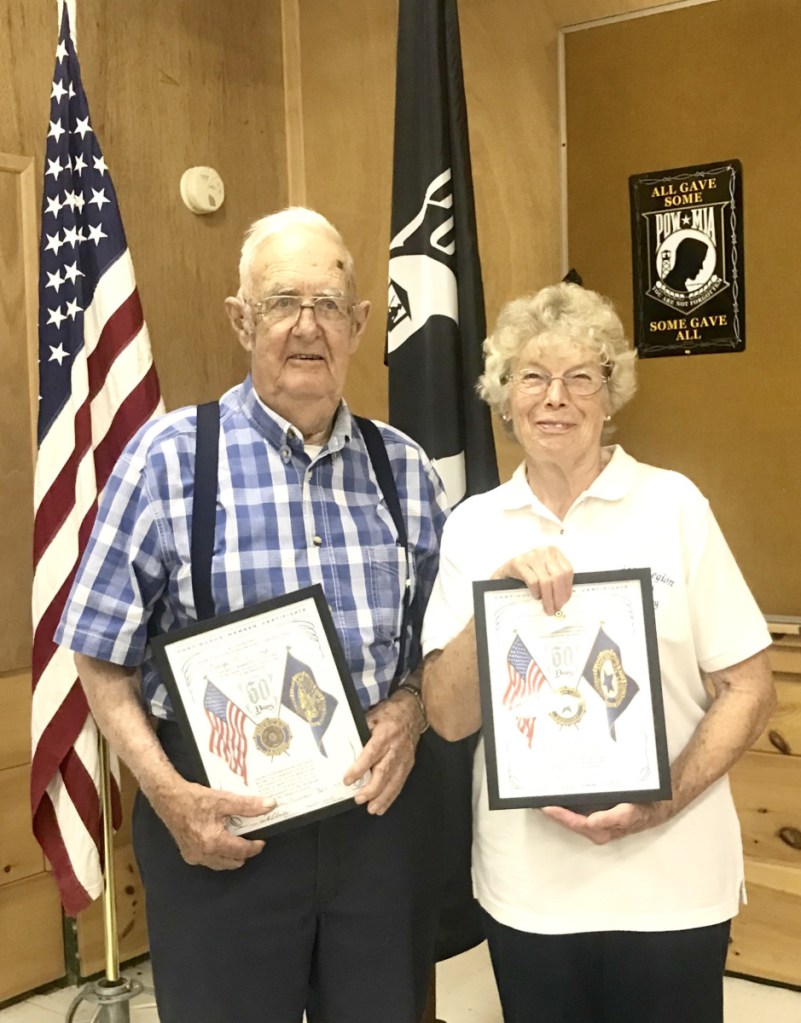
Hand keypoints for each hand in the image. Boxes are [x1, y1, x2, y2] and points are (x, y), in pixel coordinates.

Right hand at [151, 779, 275, 868]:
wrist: (169, 798)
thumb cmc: (195, 799)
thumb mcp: (225, 800)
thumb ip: (249, 805)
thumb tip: (270, 805)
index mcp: (214, 842)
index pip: (242, 851)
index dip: (255, 847)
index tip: (261, 840)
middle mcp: (204, 854)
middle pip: (233, 862)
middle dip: (244, 852)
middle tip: (250, 838)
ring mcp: (195, 857)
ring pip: (221, 863)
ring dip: (231, 855)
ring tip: (237, 839)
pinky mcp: (188, 855)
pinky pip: (209, 860)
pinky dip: (219, 854)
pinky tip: (221, 840)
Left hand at [343, 693, 421, 814]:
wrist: (413, 711)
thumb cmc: (389, 713)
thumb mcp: (373, 715)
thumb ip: (361, 729)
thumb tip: (344, 744)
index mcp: (385, 734)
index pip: (371, 753)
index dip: (360, 768)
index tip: (347, 779)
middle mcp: (395, 748)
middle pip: (384, 771)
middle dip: (371, 788)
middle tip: (359, 799)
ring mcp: (404, 758)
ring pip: (393, 781)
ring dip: (382, 797)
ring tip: (371, 809)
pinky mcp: (409, 764)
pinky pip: (400, 783)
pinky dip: (391, 796)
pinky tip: (382, 806)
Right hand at [492, 546, 573, 614]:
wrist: (504, 574)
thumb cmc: (527, 574)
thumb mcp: (544, 572)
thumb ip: (555, 580)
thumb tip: (565, 598)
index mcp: (553, 552)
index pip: (567, 570)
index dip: (567, 588)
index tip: (564, 601)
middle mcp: (543, 551)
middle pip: (558, 576)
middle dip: (558, 596)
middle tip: (556, 608)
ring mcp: (530, 556)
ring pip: (546, 580)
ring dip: (548, 598)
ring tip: (547, 607)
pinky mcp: (518, 562)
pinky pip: (533, 581)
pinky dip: (536, 591)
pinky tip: (536, 596)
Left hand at [540, 800, 671, 843]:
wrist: (654, 806)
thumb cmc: (641, 809)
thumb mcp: (630, 812)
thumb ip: (612, 818)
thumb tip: (592, 821)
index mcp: (600, 830)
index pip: (574, 823)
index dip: (559, 815)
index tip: (546, 806)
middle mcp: (594, 828)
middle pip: (567, 820)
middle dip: (551, 811)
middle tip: (534, 797)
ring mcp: (594, 821)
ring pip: (569, 815)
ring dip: (555, 806)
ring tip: (539, 794)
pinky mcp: (594, 815)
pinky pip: (575, 810)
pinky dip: (564, 802)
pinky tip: (556, 792)